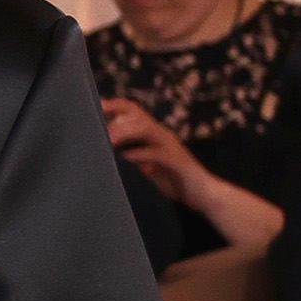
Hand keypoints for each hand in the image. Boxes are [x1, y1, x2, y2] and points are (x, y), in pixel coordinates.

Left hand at [98, 94, 211, 212]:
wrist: (204, 194)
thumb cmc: (174, 183)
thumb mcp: (148, 169)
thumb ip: (131, 161)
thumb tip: (106, 158)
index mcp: (155, 135)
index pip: (135, 111)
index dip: (116, 106)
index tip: (97, 106)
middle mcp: (163, 135)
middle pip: (138, 114)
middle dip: (117, 114)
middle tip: (96, 123)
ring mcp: (170, 146)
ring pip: (146, 128)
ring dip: (125, 132)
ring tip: (108, 140)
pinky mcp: (176, 161)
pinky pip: (155, 153)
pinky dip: (138, 155)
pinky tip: (125, 159)